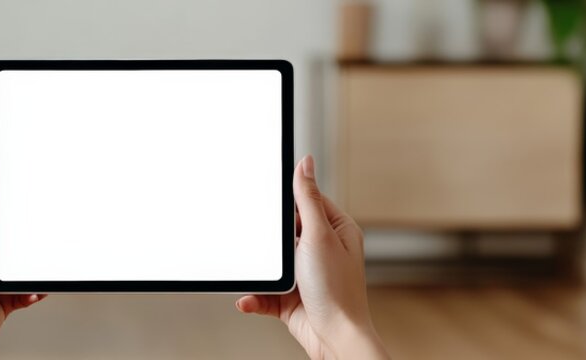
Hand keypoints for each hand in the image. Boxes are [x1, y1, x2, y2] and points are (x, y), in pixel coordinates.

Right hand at [236, 155, 388, 359]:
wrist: (333, 339)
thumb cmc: (336, 291)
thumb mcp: (318, 235)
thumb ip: (307, 198)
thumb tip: (306, 162)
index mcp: (336, 230)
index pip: (307, 201)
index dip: (287, 198)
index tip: (264, 190)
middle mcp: (321, 250)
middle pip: (284, 231)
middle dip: (268, 240)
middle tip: (259, 242)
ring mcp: (304, 274)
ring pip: (271, 263)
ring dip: (260, 272)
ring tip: (257, 276)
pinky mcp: (290, 297)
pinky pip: (264, 290)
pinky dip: (255, 295)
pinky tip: (248, 297)